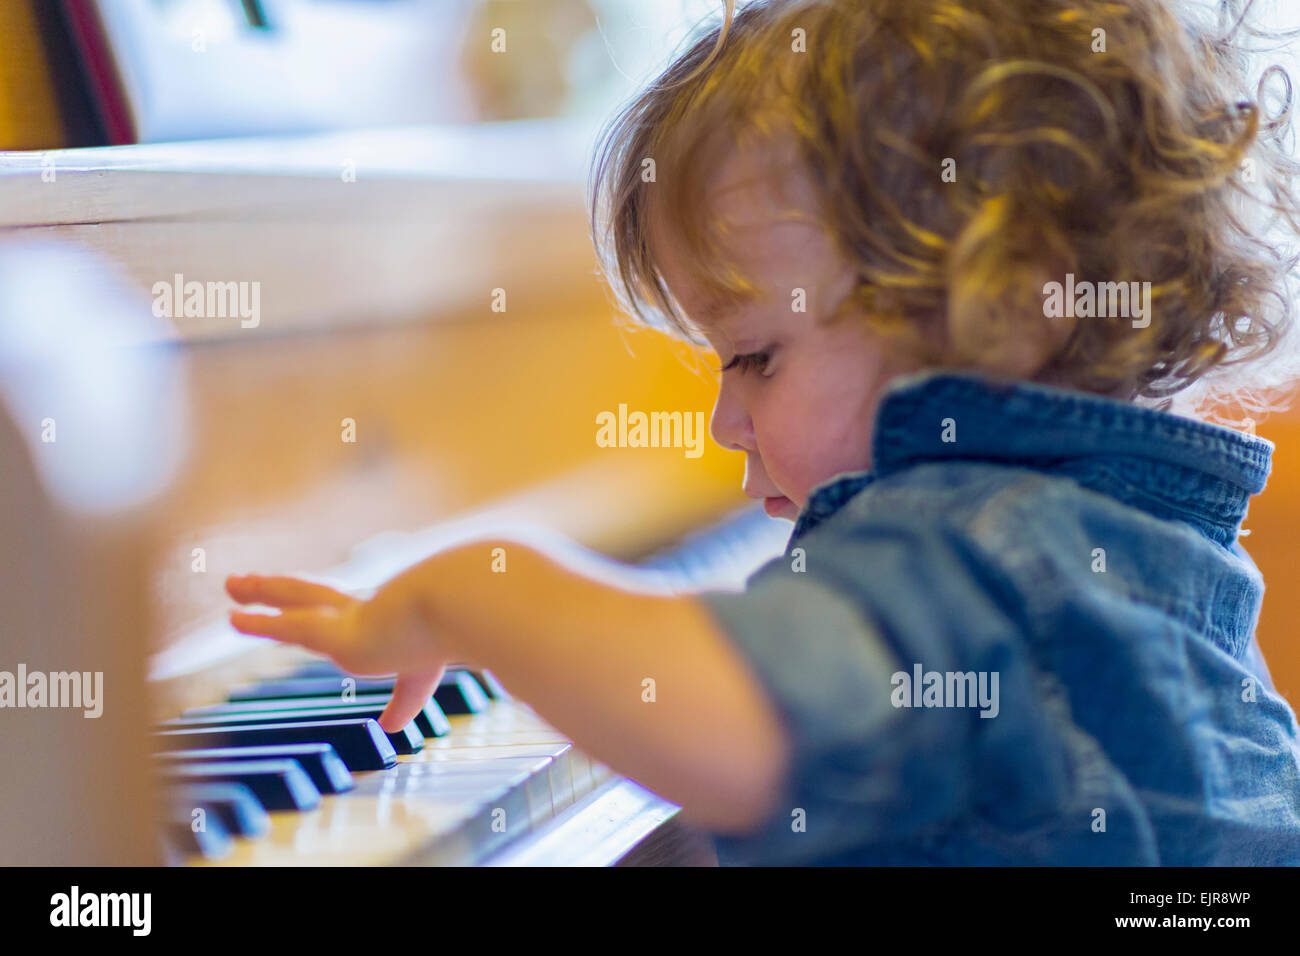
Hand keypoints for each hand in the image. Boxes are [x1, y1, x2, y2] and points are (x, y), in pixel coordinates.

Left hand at [225, 573, 445, 731]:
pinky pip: (287, 624)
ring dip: (260, 590)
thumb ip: (405, 700)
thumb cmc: (457, 628)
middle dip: (278, 589)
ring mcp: (345, 617)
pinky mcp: (334, 632)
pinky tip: (233, 617)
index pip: (347, 611)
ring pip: (293, 596)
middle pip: (309, 593)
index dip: (325, 612)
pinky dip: (259, 622)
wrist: (459, 605)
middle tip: (246, 581)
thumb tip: (394, 728)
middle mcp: (360, 610)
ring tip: (231, 583)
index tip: (301, 609)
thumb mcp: (426, 674)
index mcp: (385, 615)